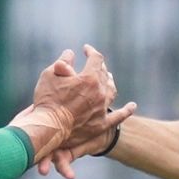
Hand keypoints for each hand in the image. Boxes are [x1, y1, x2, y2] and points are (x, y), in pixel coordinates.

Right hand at [12, 44, 134, 166]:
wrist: (49, 128)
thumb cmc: (46, 100)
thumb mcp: (50, 75)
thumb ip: (62, 62)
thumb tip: (70, 53)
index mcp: (90, 78)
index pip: (96, 58)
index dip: (91, 51)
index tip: (85, 49)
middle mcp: (100, 92)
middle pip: (104, 74)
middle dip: (98, 67)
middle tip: (93, 65)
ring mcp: (102, 109)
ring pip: (112, 91)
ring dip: (110, 82)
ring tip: (107, 79)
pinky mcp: (101, 124)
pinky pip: (119, 116)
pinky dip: (126, 110)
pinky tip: (132, 106)